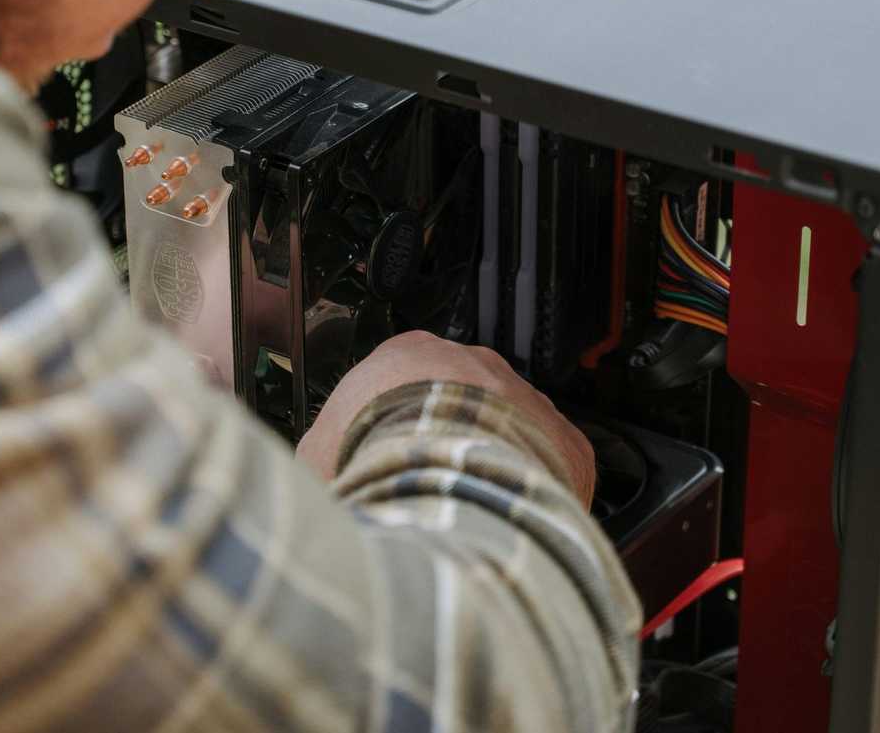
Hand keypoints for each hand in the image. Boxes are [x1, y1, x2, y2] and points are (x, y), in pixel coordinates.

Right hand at [297, 331, 595, 504]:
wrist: (444, 477)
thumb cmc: (376, 456)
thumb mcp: (318, 451)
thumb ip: (322, 452)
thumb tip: (314, 478)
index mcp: (410, 354)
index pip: (402, 378)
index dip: (392, 425)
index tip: (385, 456)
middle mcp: (476, 366)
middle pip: (463, 403)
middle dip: (448, 443)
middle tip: (427, 487)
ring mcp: (527, 401)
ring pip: (513, 435)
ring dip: (492, 469)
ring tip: (467, 513)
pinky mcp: (565, 445)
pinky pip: (555, 471)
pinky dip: (536, 498)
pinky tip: (508, 524)